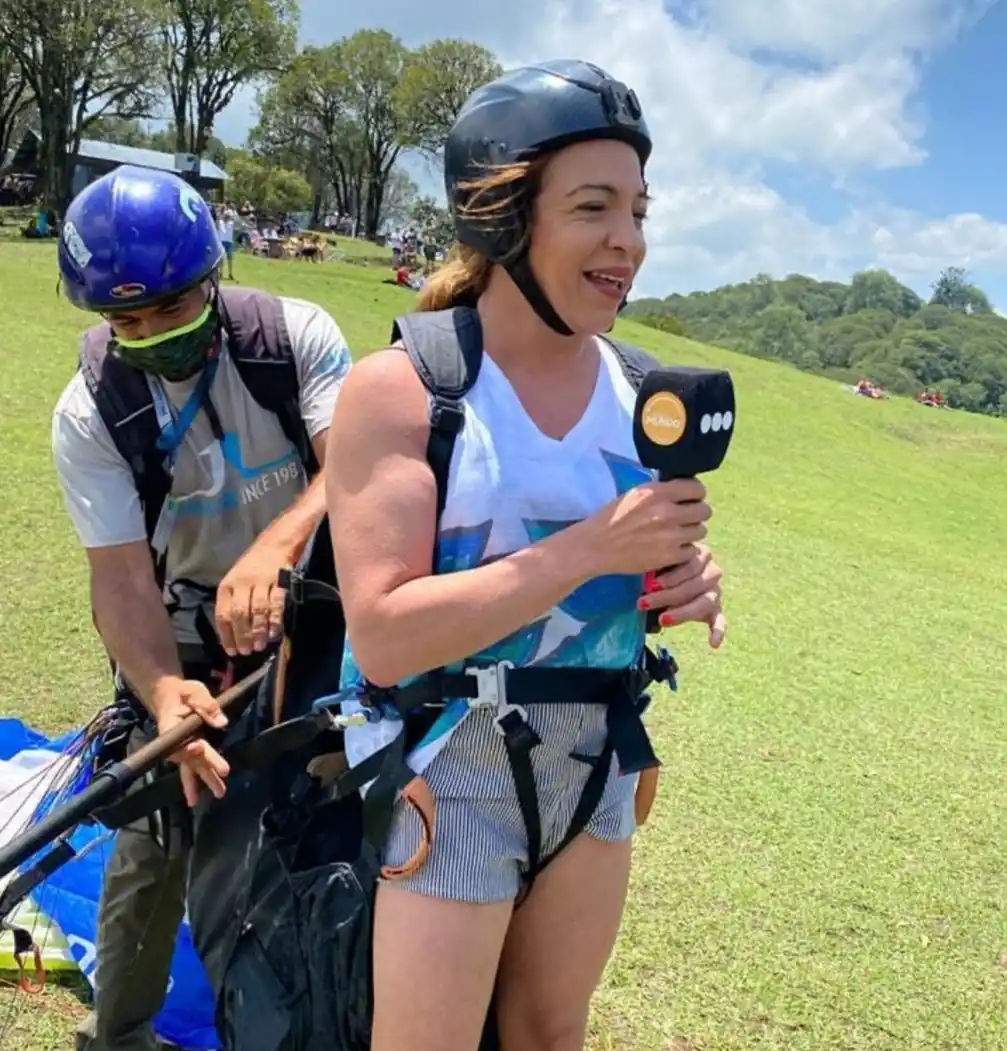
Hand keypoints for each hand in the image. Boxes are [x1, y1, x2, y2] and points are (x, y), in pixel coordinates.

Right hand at [150, 677, 229, 807]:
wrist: (168, 696)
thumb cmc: (182, 693)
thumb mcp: (194, 691)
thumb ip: (207, 705)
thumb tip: (222, 722)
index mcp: (171, 726)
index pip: (180, 741)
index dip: (190, 747)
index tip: (199, 748)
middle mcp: (174, 742)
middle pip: (191, 758)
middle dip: (206, 769)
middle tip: (221, 779)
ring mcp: (180, 748)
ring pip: (192, 767)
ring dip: (203, 780)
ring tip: (217, 794)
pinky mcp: (187, 750)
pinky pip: (191, 767)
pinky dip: (196, 780)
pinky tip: (198, 796)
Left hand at [215, 541, 289, 657]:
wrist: (275, 545)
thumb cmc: (251, 568)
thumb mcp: (234, 582)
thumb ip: (231, 604)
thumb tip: (230, 635)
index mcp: (227, 586)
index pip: (223, 614)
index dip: (226, 635)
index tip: (231, 651)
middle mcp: (242, 583)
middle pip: (239, 614)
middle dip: (242, 636)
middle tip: (246, 652)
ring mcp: (261, 581)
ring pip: (257, 610)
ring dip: (258, 631)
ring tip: (259, 646)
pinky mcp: (279, 581)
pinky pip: (276, 603)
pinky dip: (274, 620)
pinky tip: (273, 633)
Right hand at [584, 478, 710, 576]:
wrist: (596, 546)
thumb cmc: (613, 518)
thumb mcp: (635, 494)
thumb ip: (661, 492)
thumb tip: (685, 490)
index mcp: (657, 493)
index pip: (697, 489)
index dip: (696, 494)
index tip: (690, 499)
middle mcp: (667, 512)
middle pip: (704, 510)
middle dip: (696, 513)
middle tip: (686, 518)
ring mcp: (670, 536)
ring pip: (701, 530)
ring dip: (691, 532)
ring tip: (677, 533)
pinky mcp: (669, 556)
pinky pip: (692, 550)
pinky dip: (684, 549)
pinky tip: (672, 547)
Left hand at [638, 543, 725, 648]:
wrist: (672, 577)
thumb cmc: (661, 567)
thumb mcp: (660, 562)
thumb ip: (656, 565)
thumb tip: (641, 577)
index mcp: (699, 555)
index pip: (691, 564)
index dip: (671, 576)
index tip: (650, 584)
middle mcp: (711, 572)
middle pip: (696, 584)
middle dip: (667, 596)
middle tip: (643, 603)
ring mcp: (715, 591)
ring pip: (705, 602)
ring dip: (682, 612)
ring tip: (662, 620)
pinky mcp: (716, 609)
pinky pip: (720, 620)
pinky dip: (718, 630)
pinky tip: (713, 643)